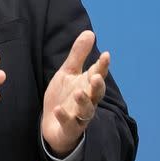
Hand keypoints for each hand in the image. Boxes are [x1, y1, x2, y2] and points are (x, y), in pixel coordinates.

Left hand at [42, 30, 108, 156]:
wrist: (53, 124)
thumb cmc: (64, 96)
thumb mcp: (68, 73)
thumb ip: (78, 55)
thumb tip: (90, 32)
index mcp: (87, 85)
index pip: (98, 74)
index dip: (102, 66)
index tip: (106, 55)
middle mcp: (87, 100)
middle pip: (97, 94)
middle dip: (97, 86)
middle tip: (96, 76)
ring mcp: (79, 116)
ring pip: (86, 110)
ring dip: (83, 102)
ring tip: (79, 92)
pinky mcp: (69, 128)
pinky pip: (69, 124)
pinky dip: (64, 117)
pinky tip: (58, 110)